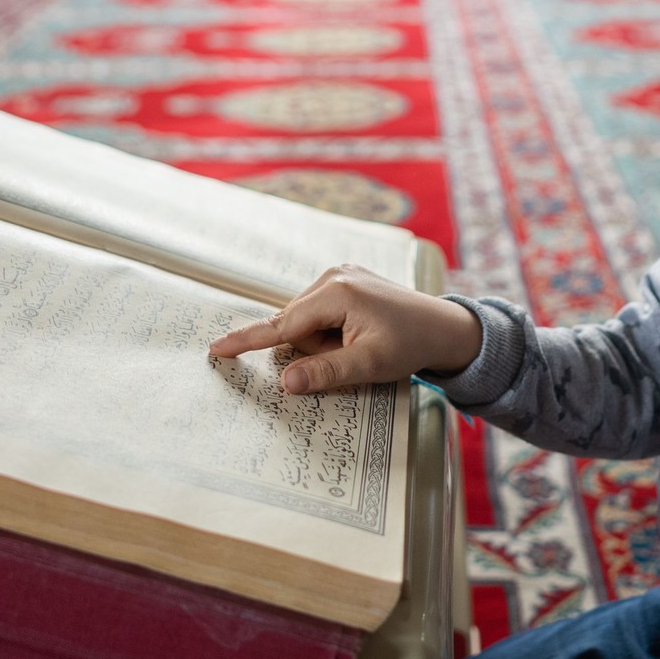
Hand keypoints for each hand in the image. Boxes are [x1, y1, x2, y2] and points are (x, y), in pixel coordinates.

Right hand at [208, 264, 482, 394]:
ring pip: (306, 321)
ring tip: (361, 343)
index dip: (247, 340)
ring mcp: (339, 274)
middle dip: (314, 348)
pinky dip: (331, 330)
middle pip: (295, 325)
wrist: (443, 328)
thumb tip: (285, 383)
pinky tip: (359, 332)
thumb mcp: (369, 365)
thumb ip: (325, 373)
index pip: (280, 324)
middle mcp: (332, 275)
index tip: (216, 348)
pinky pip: (320, 313)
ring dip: (324, 340)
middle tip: (353, 354)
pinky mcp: (345, 279)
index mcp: (335, 292)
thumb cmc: (410, 345)